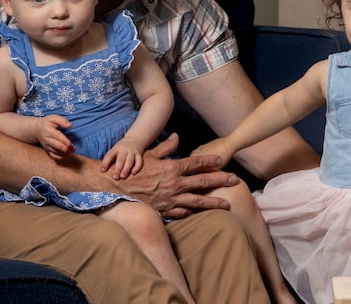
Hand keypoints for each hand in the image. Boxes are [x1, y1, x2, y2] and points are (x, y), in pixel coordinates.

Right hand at [36, 114, 74, 159]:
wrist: (36, 130)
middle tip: (71, 149)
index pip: (56, 136)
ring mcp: (47, 146)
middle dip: (63, 148)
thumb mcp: (53, 118)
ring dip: (64, 153)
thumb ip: (62, 121)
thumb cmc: (47, 123)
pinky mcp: (48, 150)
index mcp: (48, 130)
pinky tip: (68, 155)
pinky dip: (60, 157)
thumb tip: (70, 125)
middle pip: (55, 145)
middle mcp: (47, 140)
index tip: (69, 143)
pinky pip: (53, 156)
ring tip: (72, 151)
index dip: (63, 140)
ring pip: (55, 152)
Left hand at [101, 137, 143, 179]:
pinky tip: (133, 173)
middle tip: (115, 177)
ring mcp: (132, 152)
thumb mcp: (115, 150)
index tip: (103, 170)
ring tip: (123, 177)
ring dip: (126, 169)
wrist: (136, 138)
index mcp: (116, 148)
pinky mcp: (139, 154)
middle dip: (118, 169)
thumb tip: (104, 170)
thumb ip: (110, 158)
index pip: (109, 155)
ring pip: (130, 161)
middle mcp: (124, 149)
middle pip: (120, 159)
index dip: (105, 162)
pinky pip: (139, 161)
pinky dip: (137, 167)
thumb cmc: (122, 148)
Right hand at [117, 133, 238, 218]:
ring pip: (198, 201)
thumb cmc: (132, 170)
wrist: (115, 189)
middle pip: (203, 182)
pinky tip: (202, 212)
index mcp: (172, 168)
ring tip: (227, 204)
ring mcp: (171, 199)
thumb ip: (166, 147)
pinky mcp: (165, 211)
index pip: (197, 163)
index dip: (210, 161)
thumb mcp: (149, 155)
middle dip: (221, 180)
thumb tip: (176, 136)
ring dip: (214, 202)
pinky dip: (193, 212)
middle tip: (235, 180)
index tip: (221, 161)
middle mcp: (175, 184)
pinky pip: (183, 212)